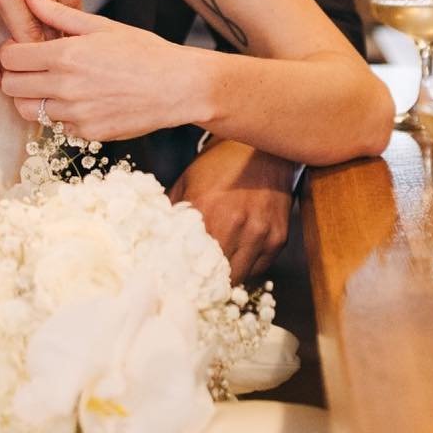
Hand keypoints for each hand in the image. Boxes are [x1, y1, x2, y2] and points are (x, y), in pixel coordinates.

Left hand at [0, 0, 206, 141]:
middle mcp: (65, 87)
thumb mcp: (100, 26)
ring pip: (28, 111)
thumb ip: (57, 13)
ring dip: (34, 98)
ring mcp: (75, 114)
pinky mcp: (86, 134)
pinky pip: (57, 126)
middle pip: (10, 87)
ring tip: (55, 85)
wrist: (177, 87)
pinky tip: (81, 100)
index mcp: (66, 55)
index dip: (10, 51)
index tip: (21, 48)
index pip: (10, 57)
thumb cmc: (143, 52)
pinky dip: (61, 114)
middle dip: (15, 76)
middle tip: (32, 68)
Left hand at [170, 140, 294, 282]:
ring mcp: (260, 233)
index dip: (184, 274)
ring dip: (228, 276)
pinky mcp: (278, 238)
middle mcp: (236, 224)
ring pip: (240, 277)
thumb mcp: (187, 182)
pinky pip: (260, 268)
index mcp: (207, 209)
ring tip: (218, 270)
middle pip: (216, 276)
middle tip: (198, 281)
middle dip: (207, 281)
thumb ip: (172, 213)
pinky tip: (239, 253)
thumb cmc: (219, 165)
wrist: (261, 151)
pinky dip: (248, 266)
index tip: (179, 280)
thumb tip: (154, 240)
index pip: (190, 260)